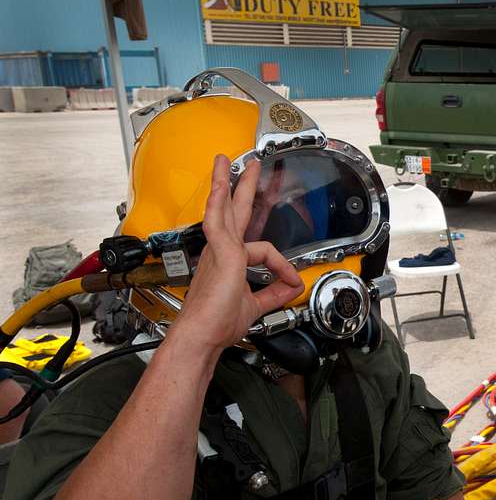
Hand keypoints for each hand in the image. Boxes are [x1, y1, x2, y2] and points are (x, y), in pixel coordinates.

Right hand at [173, 155, 303, 350]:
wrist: (200, 337)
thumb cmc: (215, 325)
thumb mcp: (255, 306)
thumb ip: (273, 293)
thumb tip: (291, 286)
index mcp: (227, 264)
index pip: (259, 250)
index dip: (282, 265)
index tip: (292, 281)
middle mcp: (220, 253)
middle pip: (231, 212)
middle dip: (238, 188)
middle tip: (243, 166)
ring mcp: (218, 252)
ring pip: (223, 209)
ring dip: (225, 183)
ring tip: (226, 162)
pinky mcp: (221, 254)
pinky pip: (220, 223)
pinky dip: (221, 204)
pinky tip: (220, 186)